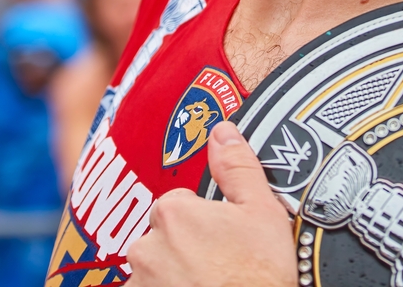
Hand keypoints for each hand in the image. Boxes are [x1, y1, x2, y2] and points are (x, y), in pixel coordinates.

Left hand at [126, 122, 296, 286]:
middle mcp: (146, 245)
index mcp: (173, 211)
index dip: (205, 223)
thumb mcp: (262, 213)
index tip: (225, 241)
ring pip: (153, 269)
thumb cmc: (259, 276)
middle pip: (163, 237)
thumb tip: (222, 131)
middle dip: (185, 249)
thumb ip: (238, 167)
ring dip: (172, 276)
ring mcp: (140, 282)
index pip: (179, 205)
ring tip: (210, 285)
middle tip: (219, 267)